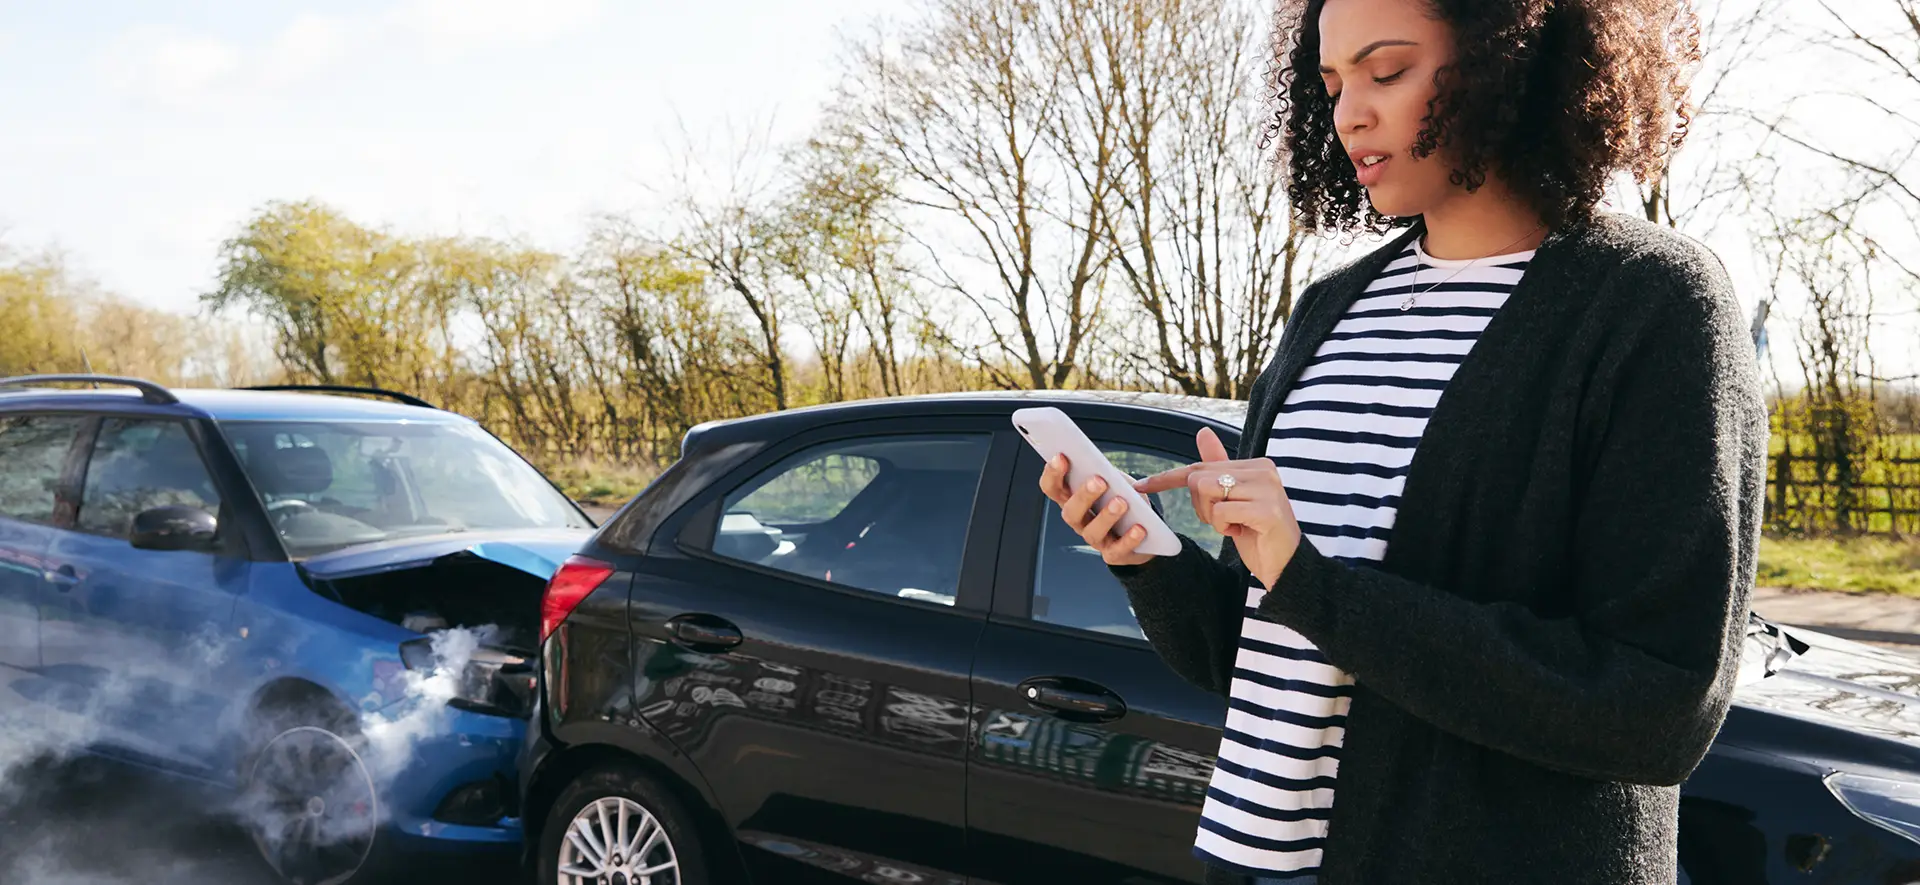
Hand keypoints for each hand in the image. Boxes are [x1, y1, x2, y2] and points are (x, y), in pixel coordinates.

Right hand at [1039, 454, 1156, 566]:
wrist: (1146, 532)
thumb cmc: (1125, 501)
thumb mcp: (1117, 482)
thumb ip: (1108, 473)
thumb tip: (1103, 465)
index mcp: (1073, 500)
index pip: (1053, 488)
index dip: (1052, 474)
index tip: (1061, 457)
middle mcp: (1080, 521)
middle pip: (1070, 512)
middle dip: (1083, 496)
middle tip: (1098, 481)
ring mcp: (1096, 540)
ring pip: (1092, 533)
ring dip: (1106, 517)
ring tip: (1121, 502)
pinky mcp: (1113, 554)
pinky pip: (1118, 550)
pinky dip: (1129, 539)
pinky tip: (1139, 527)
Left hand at [1133, 427, 1302, 588]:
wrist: (1286, 565)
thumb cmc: (1257, 532)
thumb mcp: (1232, 499)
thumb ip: (1218, 467)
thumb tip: (1203, 431)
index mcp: (1255, 465)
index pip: (1200, 465)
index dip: (1167, 478)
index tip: (1140, 486)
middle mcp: (1263, 470)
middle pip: (1198, 478)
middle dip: (1200, 506)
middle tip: (1223, 522)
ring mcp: (1267, 488)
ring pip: (1206, 491)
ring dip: (1211, 517)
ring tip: (1234, 526)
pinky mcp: (1267, 510)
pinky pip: (1220, 512)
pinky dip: (1223, 528)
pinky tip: (1242, 532)